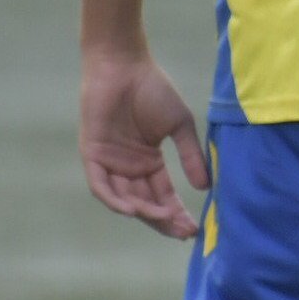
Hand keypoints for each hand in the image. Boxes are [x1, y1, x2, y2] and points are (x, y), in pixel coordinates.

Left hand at [80, 49, 208, 238]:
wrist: (126, 67)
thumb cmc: (154, 90)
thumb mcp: (180, 126)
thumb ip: (190, 156)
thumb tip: (206, 187)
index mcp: (148, 162)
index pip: (163, 195)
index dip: (176, 212)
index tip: (194, 227)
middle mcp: (128, 168)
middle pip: (145, 203)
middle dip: (163, 219)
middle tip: (182, 232)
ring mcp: (109, 163)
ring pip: (125, 198)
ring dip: (143, 211)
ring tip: (164, 218)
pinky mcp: (92, 155)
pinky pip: (101, 186)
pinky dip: (114, 200)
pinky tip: (132, 210)